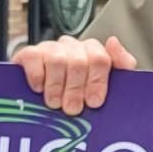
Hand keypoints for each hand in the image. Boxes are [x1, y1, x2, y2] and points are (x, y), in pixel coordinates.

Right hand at [12, 35, 136, 114]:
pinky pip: (33, 57)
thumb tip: (113, 42)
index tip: (94, 103)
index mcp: (93, 53)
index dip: (97, 82)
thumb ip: (122, 65)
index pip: (100, 58)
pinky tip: (39, 90)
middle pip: (79, 61)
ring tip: (55, 104)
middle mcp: (73, 48)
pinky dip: (37, 77)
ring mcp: (51, 49)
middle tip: (72, 109)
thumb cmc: (82, 97)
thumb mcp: (110, 87)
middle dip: (76, 90)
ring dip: (57, 87)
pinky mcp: (30, 53)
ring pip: (57, 60)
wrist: (45, 102)